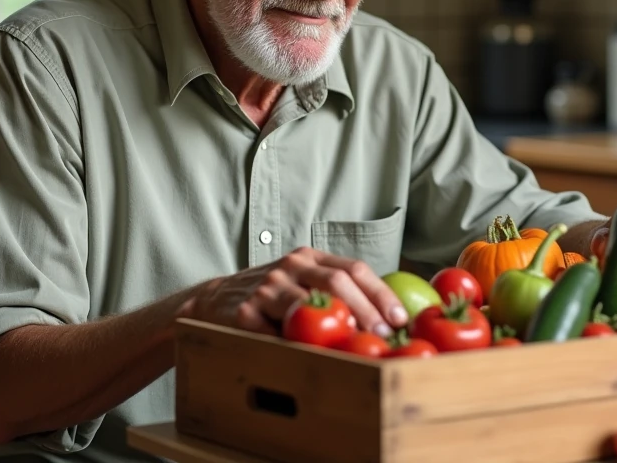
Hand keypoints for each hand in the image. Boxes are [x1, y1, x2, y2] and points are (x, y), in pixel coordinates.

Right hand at [180, 247, 408, 338]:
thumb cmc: (272, 296)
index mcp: (309, 257)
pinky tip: (316, 359)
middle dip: (366, 311)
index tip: (400, 317)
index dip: (380, 293)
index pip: (353, 269)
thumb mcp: (302, 281)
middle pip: (336, 283)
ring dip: (335, 329)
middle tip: (385, 336)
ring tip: (356, 348)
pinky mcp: (245, 312)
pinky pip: (276, 334)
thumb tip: (388, 316)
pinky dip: (296, 347)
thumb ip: (335, 291)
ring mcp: (266, 288)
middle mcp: (289, 267)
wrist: (215, 300)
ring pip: (307, 306)